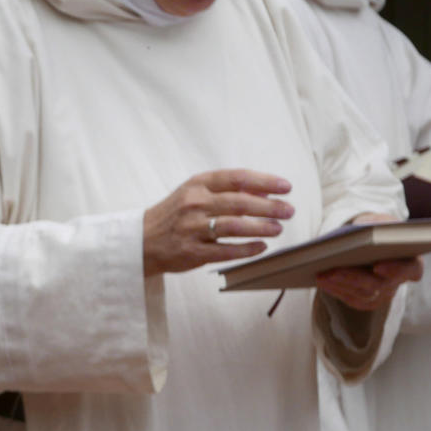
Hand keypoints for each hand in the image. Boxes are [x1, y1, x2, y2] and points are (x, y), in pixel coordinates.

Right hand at [142, 169, 294, 275]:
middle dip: (269, 207)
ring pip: (234, 226)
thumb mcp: (194, 193)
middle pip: (240, 202)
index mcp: (197, 185)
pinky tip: (261, 247)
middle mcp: (195, 204)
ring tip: (278, 229)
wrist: (142, 240)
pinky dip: (246, 249)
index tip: (285, 187)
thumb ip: (225, 191)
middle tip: (289, 210)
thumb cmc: (174, 214)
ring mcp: (192, 228)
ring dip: (261, 227)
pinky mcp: (192, 251)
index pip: (237, 178)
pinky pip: (225, 250)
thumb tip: (264, 192)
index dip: (264, 181)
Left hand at [313, 214, 422, 308]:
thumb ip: (378, 222)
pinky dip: (336, 290)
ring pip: (364, 295)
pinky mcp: (368, 300)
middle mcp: (400, 281)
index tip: (378, 266)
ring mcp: (385, 294)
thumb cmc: (379, 230)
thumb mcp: (381, 221)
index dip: (396, 270)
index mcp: (412, 261)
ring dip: (341, 285)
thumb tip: (366, 226)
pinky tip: (322, 281)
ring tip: (322, 275)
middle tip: (334, 270)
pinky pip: (353, 299)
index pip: (411, 270)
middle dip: (355, 277)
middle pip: (381, 285)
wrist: (370, 242)